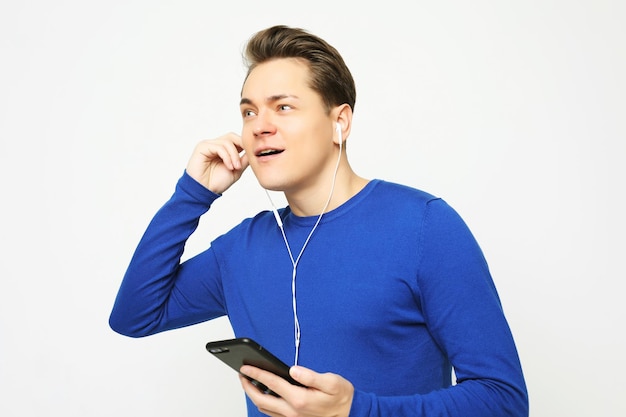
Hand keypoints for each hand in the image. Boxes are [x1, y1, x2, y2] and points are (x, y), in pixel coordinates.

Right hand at [185, 133, 248, 193]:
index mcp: (222, 150)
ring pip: (227, 142)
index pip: (235, 139)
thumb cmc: (216, 182)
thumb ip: (244, 160)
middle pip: (231, 136)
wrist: (204, 191)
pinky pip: (219, 147)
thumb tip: (253, 152)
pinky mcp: (202, 147)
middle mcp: (215, 145)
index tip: (251, 155)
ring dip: (234, 155)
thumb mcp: (236, 171)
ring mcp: (208, 145)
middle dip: (241, 146)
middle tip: (244, 160)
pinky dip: (227, 157)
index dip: (244, 145)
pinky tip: (229, 166)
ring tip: (236, 167)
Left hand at [239, 365, 353, 416]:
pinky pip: (272, 414)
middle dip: (248, 386)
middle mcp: (292, 411)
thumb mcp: (332, 382)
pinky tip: (264, 395)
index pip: (271, 383)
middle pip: (261, 399)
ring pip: (264, 409)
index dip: (256, 374)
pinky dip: (264, 404)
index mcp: (299, 399)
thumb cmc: (341, 397)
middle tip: (242, 375)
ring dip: (254, 396)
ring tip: (249, 383)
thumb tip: (293, 370)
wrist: (350, 414)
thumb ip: (311, 376)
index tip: (246, 367)